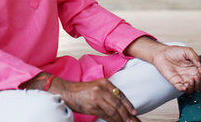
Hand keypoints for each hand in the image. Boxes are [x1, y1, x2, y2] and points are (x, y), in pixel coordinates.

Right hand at [23, 74, 139, 121]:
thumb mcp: (97, 87)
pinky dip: (112, 120)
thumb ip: (108, 93)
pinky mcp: (91, 106)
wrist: (66, 91)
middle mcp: (102, 89)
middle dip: (127, 114)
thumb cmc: (81, 91)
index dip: (128, 105)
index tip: (134, 112)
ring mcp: (97, 97)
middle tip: (133, 120)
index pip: (121, 95)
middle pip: (118, 104)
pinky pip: (105, 115)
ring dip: (121, 119)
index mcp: (105, 83)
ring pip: (113, 110)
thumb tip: (120, 105)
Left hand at [151, 45, 200, 93]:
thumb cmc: (174, 51)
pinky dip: (184, 89)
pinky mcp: (175, 82)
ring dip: (193, 87)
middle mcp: (189, 75)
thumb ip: (195, 57)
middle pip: (199, 85)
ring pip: (192, 89)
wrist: (162, 53)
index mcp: (194, 68)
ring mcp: (182, 79)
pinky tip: (185, 85)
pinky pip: (181, 89)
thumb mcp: (187, 51)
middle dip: (199, 83)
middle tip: (196, 76)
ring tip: (190, 80)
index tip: (200, 72)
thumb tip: (200, 66)